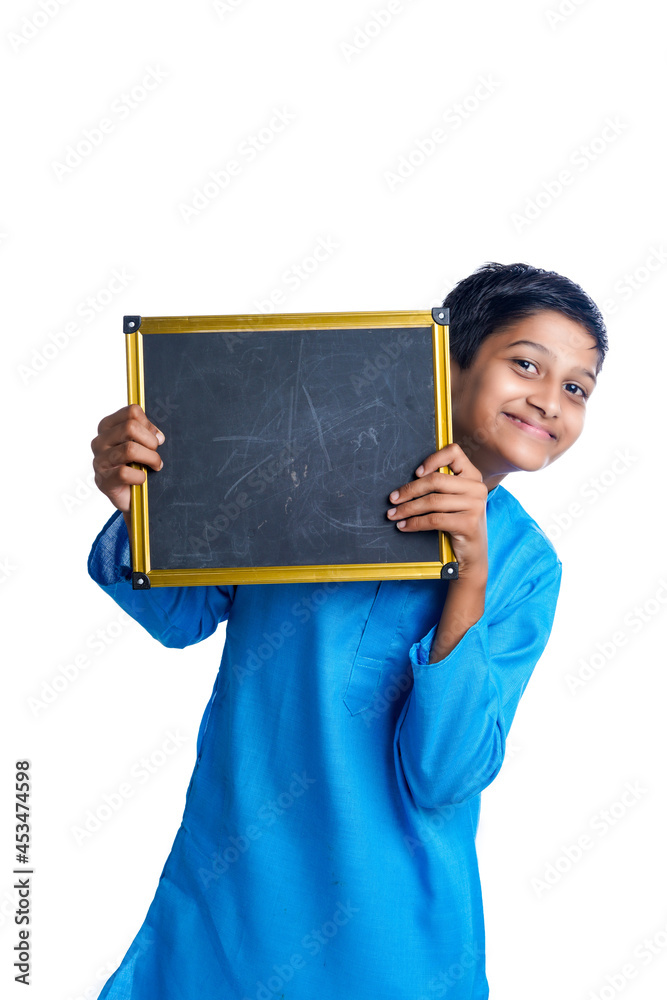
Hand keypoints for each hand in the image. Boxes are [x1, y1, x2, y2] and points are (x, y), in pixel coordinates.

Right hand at [91, 404, 164, 512]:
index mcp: (108, 427)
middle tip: (155, 452)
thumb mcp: (141, 444)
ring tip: (156, 465)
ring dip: (150, 458)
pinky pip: (126, 473)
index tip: (156, 437)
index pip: (131, 412)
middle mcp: (100, 442)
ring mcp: (99, 461)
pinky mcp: (103, 481)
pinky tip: (142, 479)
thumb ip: (146, 433)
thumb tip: (158, 436)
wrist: (130, 496)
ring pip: (130, 449)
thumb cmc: (135, 466)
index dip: (149, 424)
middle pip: (130, 427)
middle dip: (150, 441)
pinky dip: (140, 476)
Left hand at [386, 443, 488, 580]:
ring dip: (407, 509)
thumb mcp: (454, 500)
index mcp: (473, 476)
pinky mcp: (468, 523)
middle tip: (392, 499)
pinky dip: (414, 523)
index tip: (415, 473)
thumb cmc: (458, 524)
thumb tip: (408, 483)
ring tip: (394, 514)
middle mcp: (477, 488)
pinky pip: (434, 519)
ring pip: (432, 501)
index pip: (454, 453)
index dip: (432, 459)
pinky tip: (404, 526)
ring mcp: (475, 506)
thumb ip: (442, 487)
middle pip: (436, 480)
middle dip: (409, 490)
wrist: (472, 555)